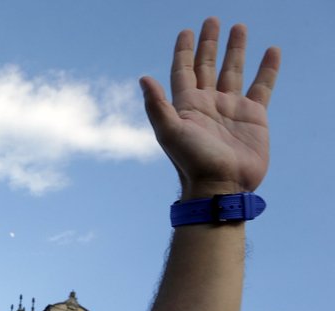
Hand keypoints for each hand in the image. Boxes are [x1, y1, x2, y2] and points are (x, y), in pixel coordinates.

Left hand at [140, 17, 280, 197]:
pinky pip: (262, 86)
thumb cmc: (192, 161)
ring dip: (236, 50)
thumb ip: (157, 106)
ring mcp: (230, 109)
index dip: (184, 50)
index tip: (187, 30)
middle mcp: (207, 103)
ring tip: (240, 27)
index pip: (183, 70)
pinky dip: (267, 69)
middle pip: (207, 65)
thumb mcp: (170, 132)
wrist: (220, 186)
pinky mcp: (253, 116)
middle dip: (209, 44)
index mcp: (186, 105)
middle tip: (212, 20)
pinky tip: (271, 51)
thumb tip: (143, 78)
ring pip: (234, 71)